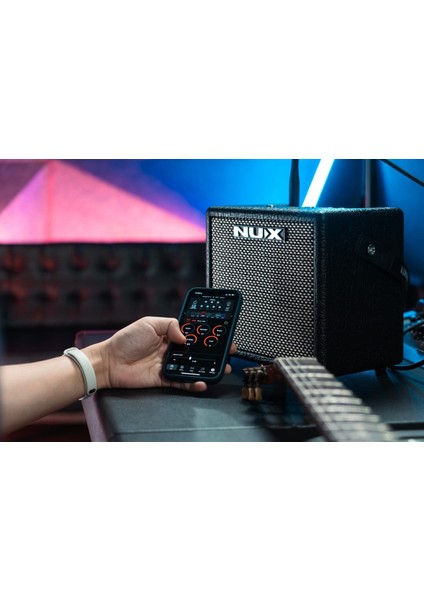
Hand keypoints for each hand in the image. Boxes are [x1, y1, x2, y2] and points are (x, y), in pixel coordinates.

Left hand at [88, 316, 234, 392]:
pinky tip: (202, 382)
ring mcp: (169, 365)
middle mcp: (172, 350)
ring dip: (208, 368)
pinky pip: (182, 382)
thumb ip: (170, 325)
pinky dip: (193, 383)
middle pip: (198, 351)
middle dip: (214, 351)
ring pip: (193, 367)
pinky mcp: (164, 379)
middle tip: (228, 351)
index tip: (222, 333)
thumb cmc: (125, 340)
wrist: (109, 362)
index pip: (193, 333)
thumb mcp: (149, 323)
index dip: (207, 334)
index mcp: (169, 334)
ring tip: (222, 368)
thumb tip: (186, 336)